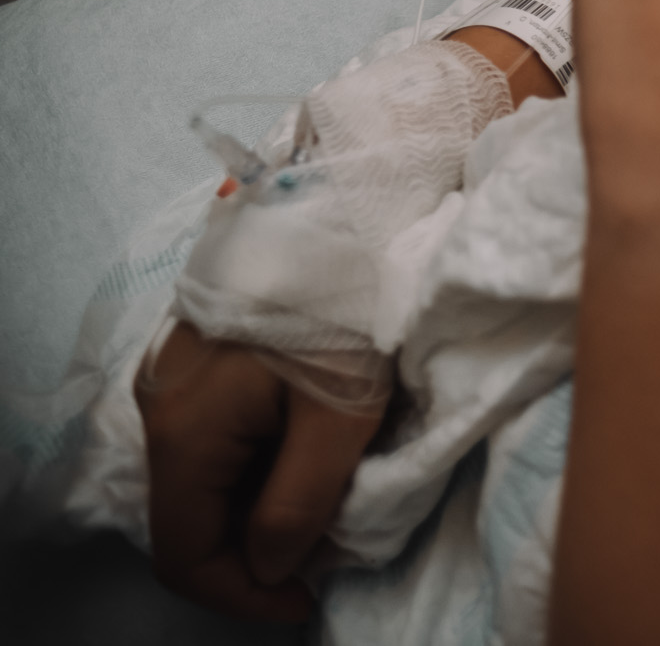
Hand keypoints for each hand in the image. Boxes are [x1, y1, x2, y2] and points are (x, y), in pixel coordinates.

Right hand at [134, 323, 385, 621]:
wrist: (347, 204)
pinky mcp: (206, 354)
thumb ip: (301, 502)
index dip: (245, 595)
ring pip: (209, 475)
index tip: (308, 602)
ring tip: (333, 505)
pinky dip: (263, 460)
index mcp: (186, 430)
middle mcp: (162, 405)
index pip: (187, 553)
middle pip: (194, 516)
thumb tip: (273, 565)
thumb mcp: (342, 414)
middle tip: (330, 554)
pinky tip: (315, 451)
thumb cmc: (349, 302)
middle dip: (258, 551)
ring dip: (263, 504)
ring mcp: (178, 376)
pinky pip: (222, 434)